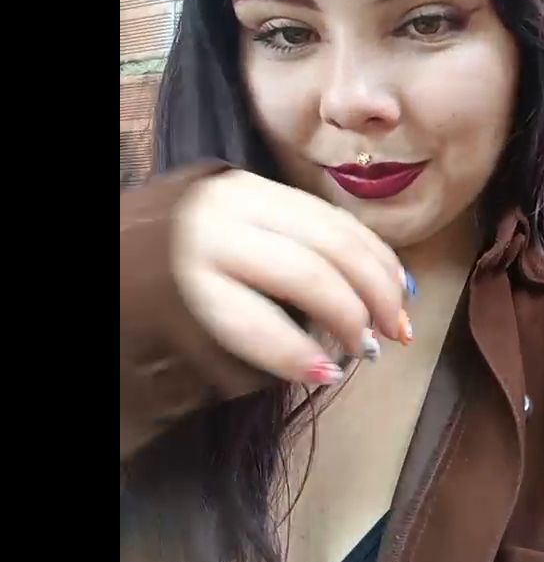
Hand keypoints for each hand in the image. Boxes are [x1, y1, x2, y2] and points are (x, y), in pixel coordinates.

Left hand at [171, 170, 412, 384]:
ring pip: (336, 236)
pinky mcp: (269, 186)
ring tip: (399, 321)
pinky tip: (394, 280)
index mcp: (188, 273)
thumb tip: (322, 365)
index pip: (252, 321)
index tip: (330, 375)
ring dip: (379, 281)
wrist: (126, 231)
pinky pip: (337, 216)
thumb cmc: (153, 297)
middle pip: (309, 272)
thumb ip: (247, 350)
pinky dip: (373, 250)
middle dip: (356, 313)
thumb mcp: (179, 331)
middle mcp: (222, 227)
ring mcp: (249, 198)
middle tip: (379, 348)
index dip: (296, 355)